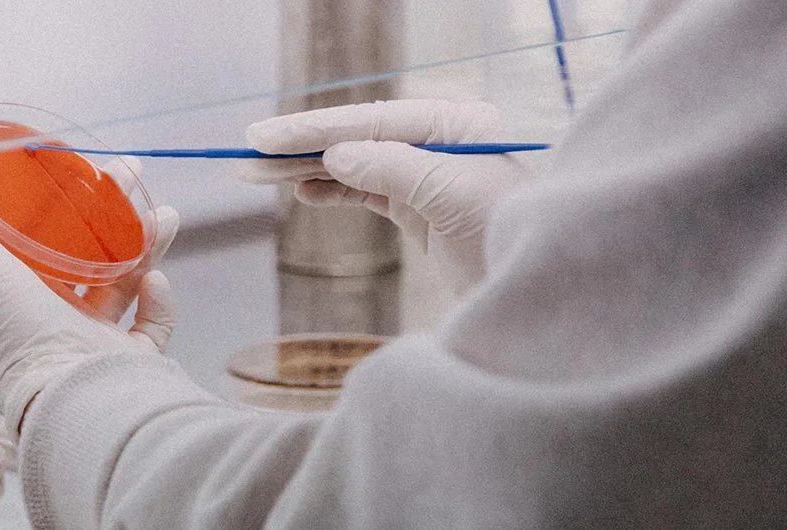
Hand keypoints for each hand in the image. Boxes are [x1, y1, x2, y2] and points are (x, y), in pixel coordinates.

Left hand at [0, 151, 179, 438]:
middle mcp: (53, 322)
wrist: (83, 402)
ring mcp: (96, 345)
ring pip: (125, 281)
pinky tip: (156, 280)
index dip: (56, 200)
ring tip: (164, 214)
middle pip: (86, 253)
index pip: (36, 239)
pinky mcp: (134, 363)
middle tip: (130, 174)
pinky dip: (158, 301)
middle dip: (111, 210)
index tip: (77, 166)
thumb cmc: (25, 338)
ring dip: (144, 243)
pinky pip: (151, 325)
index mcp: (16, 299)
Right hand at [239, 100, 528, 292]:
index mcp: (455, 123)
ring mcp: (428, 175)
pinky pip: (366, 191)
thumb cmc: (508, 233)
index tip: (266, 137)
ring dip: (307, 169)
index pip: (371, 120)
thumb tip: (335, 155)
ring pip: (355, 165)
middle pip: (357, 138)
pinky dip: (333, 191)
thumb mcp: (449, 193)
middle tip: (249, 155)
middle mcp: (440, 142)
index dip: (315, 128)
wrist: (537, 291)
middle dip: (302, 147)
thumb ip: (390, 167)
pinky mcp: (422, 208)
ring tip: (258, 175)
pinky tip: (302, 190)